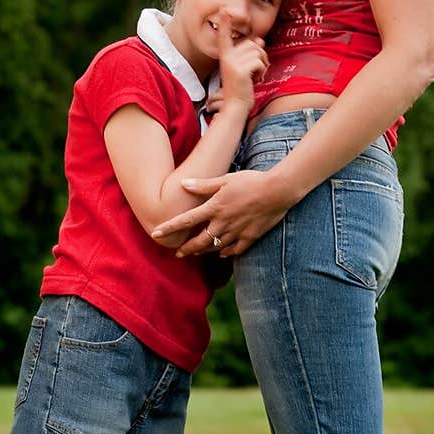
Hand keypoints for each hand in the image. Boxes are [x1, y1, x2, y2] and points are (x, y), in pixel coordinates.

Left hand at [151, 169, 288, 258]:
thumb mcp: (225, 179)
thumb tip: (183, 184)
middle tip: (178, 254)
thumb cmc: (251, 181)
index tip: (155, 234)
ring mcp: (236, 232)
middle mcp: (222, 223)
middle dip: (186, 249)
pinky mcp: (250, 237)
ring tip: (196, 253)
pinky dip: (225, 252)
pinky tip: (221, 253)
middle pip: (199, 242)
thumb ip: (203, 185)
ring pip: (215, 248)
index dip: (169, 228)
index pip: (185, 220)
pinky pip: (234, 250)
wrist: (277, 191)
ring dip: (203, 251)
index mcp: (214, 207)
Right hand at [215, 10, 267, 109]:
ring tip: (256, 76)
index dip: (225, 23)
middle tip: (257, 70)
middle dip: (260, 56)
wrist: (236, 106)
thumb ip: (250, 54)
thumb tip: (260, 41)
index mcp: (226, 56)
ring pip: (258, 52)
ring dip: (263, 64)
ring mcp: (232, 63)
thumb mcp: (245, 68)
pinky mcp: (239, 70)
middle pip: (252, 44)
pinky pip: (259, 62)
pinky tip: (256, 80)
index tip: (224, 10)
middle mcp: (227, 57)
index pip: (224, 37)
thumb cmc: (241, 88)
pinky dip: (262, 71)